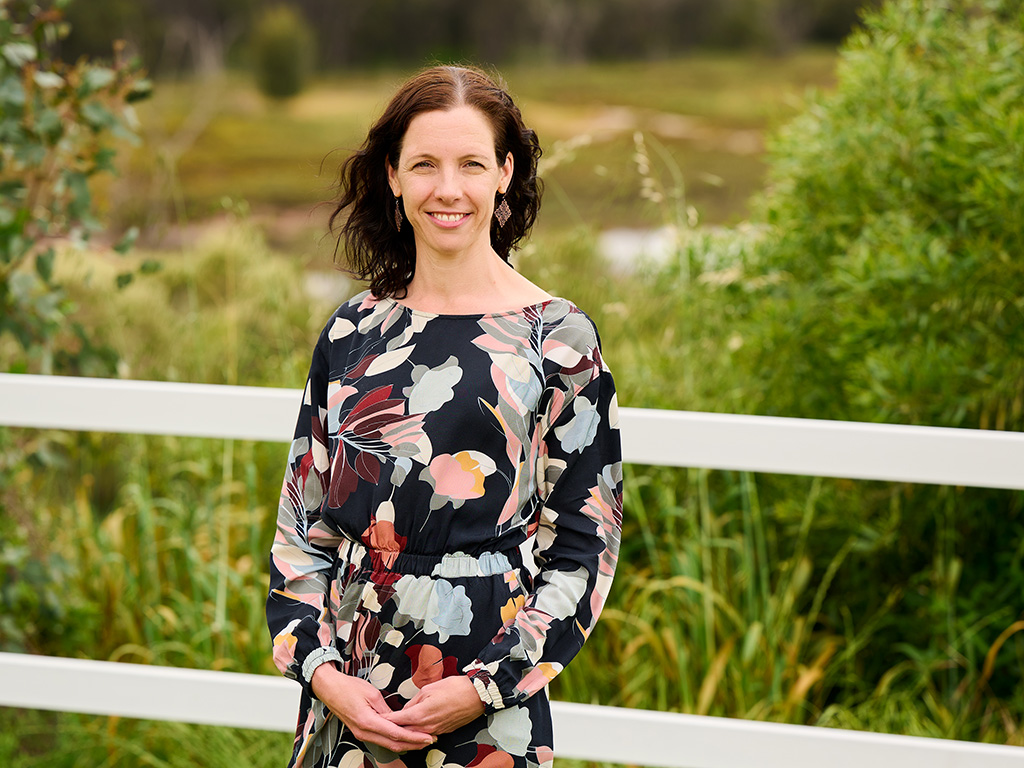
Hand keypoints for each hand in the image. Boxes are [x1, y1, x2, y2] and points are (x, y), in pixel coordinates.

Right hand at [311, 664, 434, 752]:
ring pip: (387, 745)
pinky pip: (380, 740)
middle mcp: (364, 732)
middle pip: (393, 744)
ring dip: (405, 744)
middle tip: (429, 740)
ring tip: (421, 740)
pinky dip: (395, 741)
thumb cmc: (349, 688)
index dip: (413, 737)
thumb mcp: (372, 693)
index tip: (427, 737)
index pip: (396, 734)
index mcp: (368, 721)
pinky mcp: (361, 733)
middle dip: (413, 744)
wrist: (329, 689)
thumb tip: (398, 718)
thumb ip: (386, 709)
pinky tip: (404, 737)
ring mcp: (361, 734)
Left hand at [387, 676, 486, 735]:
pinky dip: (417, 732)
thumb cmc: (455, 688)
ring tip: (395, 727)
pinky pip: (425, 734)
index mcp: (420, 714)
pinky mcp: (443, 732)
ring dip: (404, 732)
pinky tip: (414, 728)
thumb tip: (407, 708)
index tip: (375, 717)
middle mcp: (426, 726)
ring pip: (414, 735)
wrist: (475, 696)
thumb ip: (414, 700)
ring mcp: (435, 731)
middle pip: (403, 732)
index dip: (384, 719)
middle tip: (382, 723)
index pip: (396, 720)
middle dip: (392, 728)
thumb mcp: (429, 688)